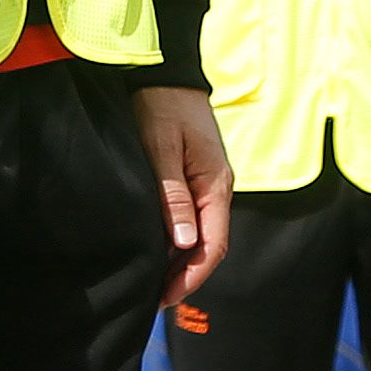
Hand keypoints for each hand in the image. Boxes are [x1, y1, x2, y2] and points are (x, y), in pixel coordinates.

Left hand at [132, 85, 234, 307]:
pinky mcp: (195, 177)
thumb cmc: (160, 105)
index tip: (166, 298)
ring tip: (153, 284)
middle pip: (208, 246)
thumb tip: (182, 243)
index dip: (191, 276)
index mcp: (216, 185)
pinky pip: (192, 219)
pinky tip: (157, 250)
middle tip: (154, 300)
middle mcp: (217, 189)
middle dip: (185, 276)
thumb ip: (172, 194)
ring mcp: (208, 183)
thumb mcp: (161, 148)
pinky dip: (176, 240)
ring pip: (200, 235)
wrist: (166, 71)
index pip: (212, 245)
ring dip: (180, 261)